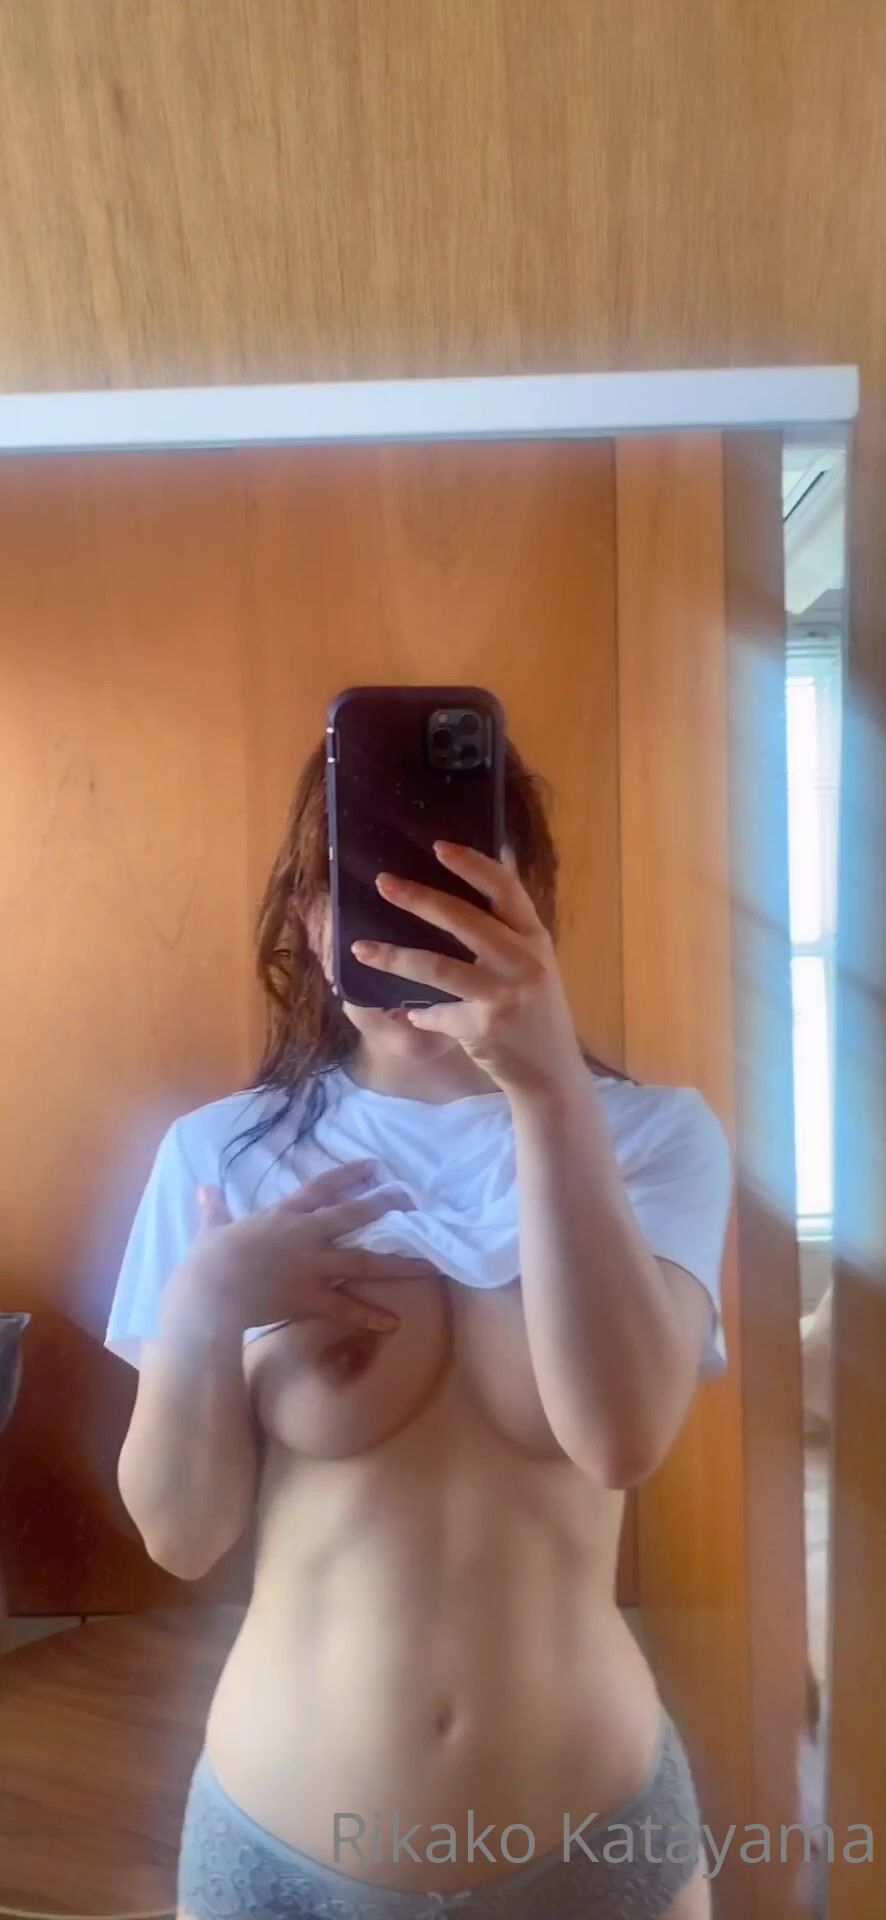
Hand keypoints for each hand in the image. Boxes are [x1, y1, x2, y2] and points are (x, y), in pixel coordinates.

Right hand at [163, 1161, 429, 1336]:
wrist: (208, 1295)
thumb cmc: (206, 1262)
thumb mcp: (211, 1230)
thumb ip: (214, 1210)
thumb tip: (203, 1189)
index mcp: (281, 1216)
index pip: (321, 1188)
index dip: (349, 1175)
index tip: (374, 1166)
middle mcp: (304, 1235)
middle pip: (352, 1215)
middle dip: (384, 1205)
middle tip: (412, 1200)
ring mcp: (311, 1266)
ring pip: (363, 1260)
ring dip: (398, 1262)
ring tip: (430, 1264)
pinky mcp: (310, 1298)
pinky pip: (346, 1307)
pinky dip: (369, 1316)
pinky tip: (393, 1322)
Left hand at [351, 843, 582, 1098]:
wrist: (552, 1073)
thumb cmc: (537, 1012)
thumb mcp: (535, 964)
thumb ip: (510, 929)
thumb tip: (483, 870)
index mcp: (535, 938)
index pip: (506, 889)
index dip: (472, 865)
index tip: (439, 846)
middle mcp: (523, 962)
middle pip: (464, 920)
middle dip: (418, 899)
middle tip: (383, 883)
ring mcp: (504, 996)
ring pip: (437, 967)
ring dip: (394, 958)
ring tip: (361, 949)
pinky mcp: (484, 1028)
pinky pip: (437, 1014)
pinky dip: (420, 1016)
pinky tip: (410, 1016)